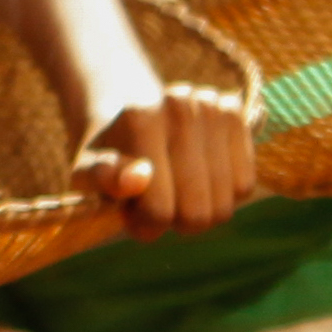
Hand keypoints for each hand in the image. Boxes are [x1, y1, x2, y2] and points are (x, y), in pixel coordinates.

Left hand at [78, 86, 256, 237]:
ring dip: (200, 208)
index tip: (130, 210)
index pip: (159, 211)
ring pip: (224, 205)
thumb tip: (138, 179)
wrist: (133, 112)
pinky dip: (223, 192)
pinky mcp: (235, 114)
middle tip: (156, 199)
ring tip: (177, 188)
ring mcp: (212, 107)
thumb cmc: (109, 153)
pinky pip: (245, 185)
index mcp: (141, 120)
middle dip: (174, 220)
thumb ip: (103, 177)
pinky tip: (202, 176)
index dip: (144, 224)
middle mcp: (181, 106)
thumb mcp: (87, 170)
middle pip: (196, 213)